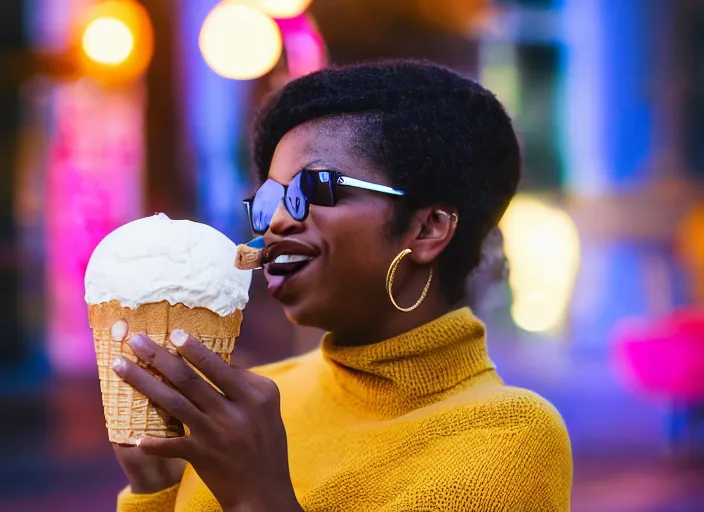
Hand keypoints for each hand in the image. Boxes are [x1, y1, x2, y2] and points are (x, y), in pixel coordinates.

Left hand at [111, 329, 301, 511]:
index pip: (219, 366)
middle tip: (137, 340)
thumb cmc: (265, 443)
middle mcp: (236, 411)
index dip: (194, 350)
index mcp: (256, 395)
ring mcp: (218, 434)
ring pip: (174, 402)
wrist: (265, 492)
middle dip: (160, 356)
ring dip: (144, 383)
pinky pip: (173, 445)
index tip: (174, 334)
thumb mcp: (265, 408)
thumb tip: (215, 361)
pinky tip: (136, 437)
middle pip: (190, 378)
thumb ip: (244, 385)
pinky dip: (154, 442)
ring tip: (121, 366)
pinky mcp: (203, 456)